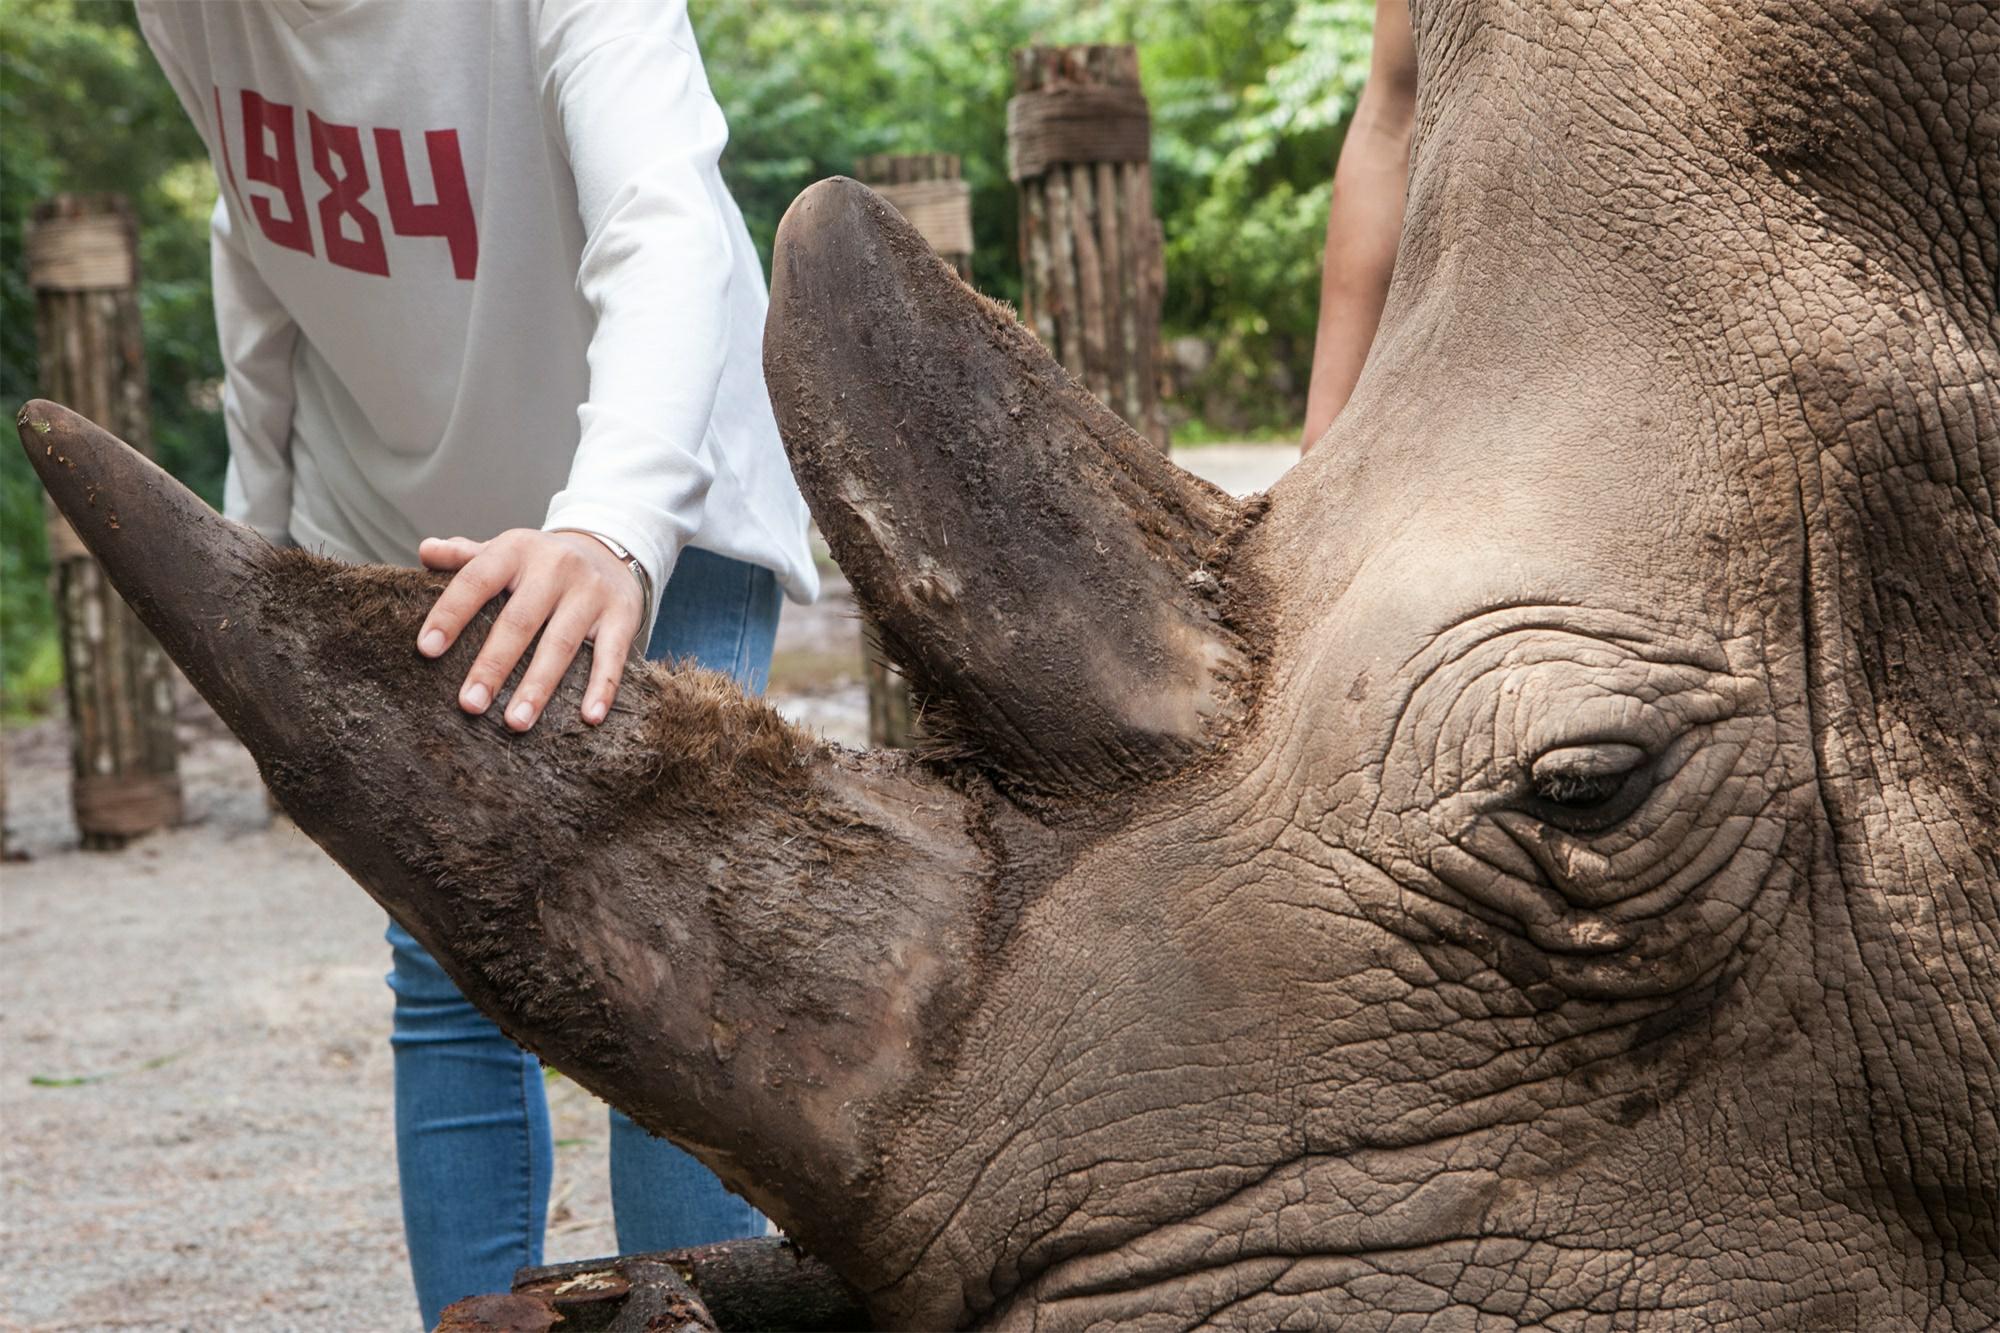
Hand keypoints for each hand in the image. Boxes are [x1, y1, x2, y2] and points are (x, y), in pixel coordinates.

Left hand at [415, 528, 645, 730]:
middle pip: (519, 621)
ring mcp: (591, 592)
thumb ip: (466, 556)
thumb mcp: (507, 551)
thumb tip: (426, 551)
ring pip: (561, 645)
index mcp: (517, 550)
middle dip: (493, 665)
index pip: (476, 581)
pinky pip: (612, 655)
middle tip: (469, 705)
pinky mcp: (622, 615)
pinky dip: (603, 687)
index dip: (450, 614)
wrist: (610, 550)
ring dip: (538, 686)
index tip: (427, 649)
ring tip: (516, 722)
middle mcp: (555, 567)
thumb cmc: (542, 563)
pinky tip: (589, 717)